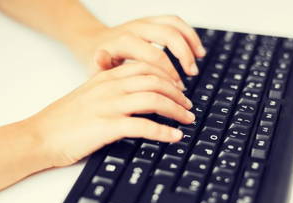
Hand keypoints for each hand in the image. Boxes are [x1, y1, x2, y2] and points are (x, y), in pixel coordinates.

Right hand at [25, 62, 194, 166]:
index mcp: (106, 77)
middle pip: (155, 81)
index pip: (146, 67)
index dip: (168, 77)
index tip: (179, 89)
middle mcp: (110, 87)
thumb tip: (136, 98)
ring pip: (154, 99)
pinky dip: (164, 132)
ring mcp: (109, 106)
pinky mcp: (107, 127)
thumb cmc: (63, 120)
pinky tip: (174, 137)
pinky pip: (143, 126)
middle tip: (188, 106)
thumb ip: (111, 91)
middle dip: (178, 93)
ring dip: (176, 110)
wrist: (40, 135)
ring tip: (187, 120)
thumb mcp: (88, 96)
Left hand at [78, 15, 204, 84]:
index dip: (168, 74)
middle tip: (191, 75)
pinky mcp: (152, 21)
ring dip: (190, 43)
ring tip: (198, 61)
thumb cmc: (98, 61)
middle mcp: (136, 28)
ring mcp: (146, 22)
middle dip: (183, 56)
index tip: (175, 90)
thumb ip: (101, 66)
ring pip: (175, 25)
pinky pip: (176, 23)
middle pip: (168, 35)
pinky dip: (189, 35)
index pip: (154, 56)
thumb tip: (101, 57)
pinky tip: (198, 51)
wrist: (94, 43)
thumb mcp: (95, 69)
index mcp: (123, 41)